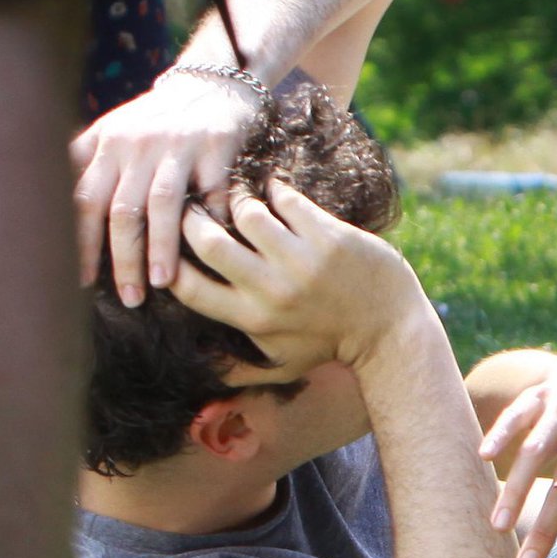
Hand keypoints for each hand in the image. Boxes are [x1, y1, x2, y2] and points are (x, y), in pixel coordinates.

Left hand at [72, 74, 263, 305]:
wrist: (208, 86)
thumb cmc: (154, 125)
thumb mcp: (112, 136)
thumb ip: (83, 168)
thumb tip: (47, 220)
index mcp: (104, 144)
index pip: (81, 199)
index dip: (79, 243)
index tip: (81, 282)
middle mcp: (134, 143)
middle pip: (120, 209)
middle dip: (122, 258)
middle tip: (130, 297)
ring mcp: (176, 144)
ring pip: (161, 204)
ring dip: (161, 248)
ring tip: (163, 283)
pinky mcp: (215, 145)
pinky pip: (211, 192)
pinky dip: (212, 221)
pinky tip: (211, 248)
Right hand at [170, 182, 431, 377]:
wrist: (390, 329)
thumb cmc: (329, 346)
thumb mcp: (281, 366)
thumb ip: (238, 369)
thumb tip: (197, 363)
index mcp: (252, 319)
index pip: (187, 286)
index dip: (166, 261)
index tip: (167, 243)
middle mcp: (272, 290)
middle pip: (207, 241)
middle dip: (192, 219)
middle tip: (194, 206)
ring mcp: (302, 261)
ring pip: (247, 212)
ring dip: (236, 198)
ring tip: (236, 195)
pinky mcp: (329, 237)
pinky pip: (287, 199)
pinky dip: (275, 189)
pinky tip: (273, 190)